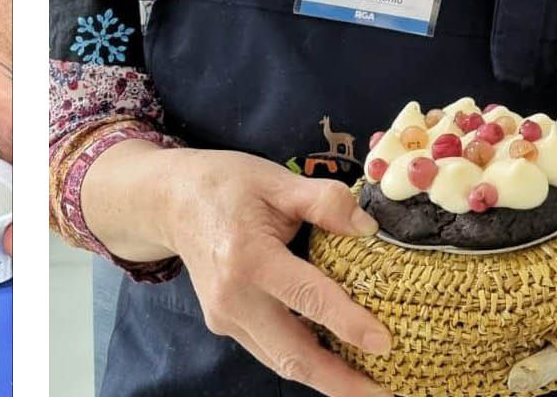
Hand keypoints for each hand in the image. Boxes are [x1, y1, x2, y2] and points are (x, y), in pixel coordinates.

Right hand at [157, 149, 389, 395]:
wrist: (168, 201)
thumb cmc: (223, 185)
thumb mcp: (274, 180)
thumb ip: (323, 201)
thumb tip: (368, 228)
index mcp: (248, 257)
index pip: (307, 298)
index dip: (348, 322)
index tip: (384, 343)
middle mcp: (234, 297)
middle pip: (293, 355)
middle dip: (341, 382)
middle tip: (387, 392)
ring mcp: (225, 317)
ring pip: (283, 361)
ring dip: (327, 379)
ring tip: (370, 386)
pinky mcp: (225, 325)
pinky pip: (271, 350)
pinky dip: (305, 360)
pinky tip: (337, 361)